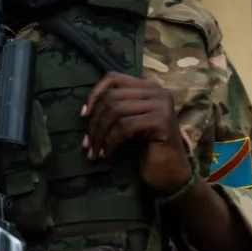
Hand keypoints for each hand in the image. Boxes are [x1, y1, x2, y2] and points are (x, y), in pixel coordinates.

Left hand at [82, 73, 190, 193]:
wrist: (169, 172)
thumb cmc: (145, 148)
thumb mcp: (127, 122)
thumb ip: (113, 108)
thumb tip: (84, 110)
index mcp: (147, 87)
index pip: (113, 78)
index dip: (93, 94)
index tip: (83, 115)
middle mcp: (157, 92)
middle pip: (111, 97)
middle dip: (94, 122)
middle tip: (87, 143)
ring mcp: (161, 105)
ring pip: (116, 111)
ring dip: (99, 134)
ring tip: (93, 151)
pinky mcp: (162, 121)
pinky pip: (125, 127)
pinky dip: (110, 141)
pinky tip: (106, 154)